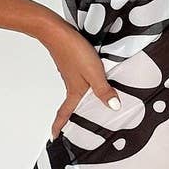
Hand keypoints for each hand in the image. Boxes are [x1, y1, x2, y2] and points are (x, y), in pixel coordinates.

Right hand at [41, 22, 120, 139]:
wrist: (55, 31)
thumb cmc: (74, 51)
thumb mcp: (94, 72)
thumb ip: (104, 89)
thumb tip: (114, 107)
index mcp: (74, 91)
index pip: (64, 113)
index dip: (59, 126)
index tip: (54, 137)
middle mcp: (70, 84)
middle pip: (70, 104)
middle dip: (70, 116)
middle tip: (73, 127)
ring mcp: (69, 73)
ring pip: (75, 90)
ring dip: (79, 99)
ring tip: (88, 105)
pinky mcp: (70, 62)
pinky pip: (77, 79)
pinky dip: (83, 84)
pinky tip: (91, 80)